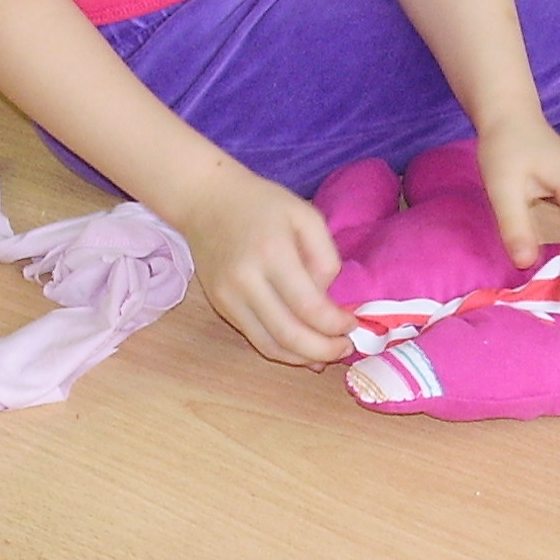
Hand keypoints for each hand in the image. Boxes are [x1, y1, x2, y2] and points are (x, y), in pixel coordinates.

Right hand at [171, 165, 356, 366]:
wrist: (206, 200)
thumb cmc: (262, 204)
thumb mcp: (306, 216)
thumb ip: (325, 257)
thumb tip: (327, 299)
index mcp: (272, 254)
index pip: (309, 307)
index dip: (336, 324)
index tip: (352, 324)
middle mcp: (246, 281)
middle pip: (289, 335)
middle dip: (323, 350)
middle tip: (345, 348)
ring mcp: (228, 297)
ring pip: (270, 346)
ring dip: (303, 359)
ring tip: (327, 355)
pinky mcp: (220, 306)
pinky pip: (255, 339)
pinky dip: (282, 351)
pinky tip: (302, 350)